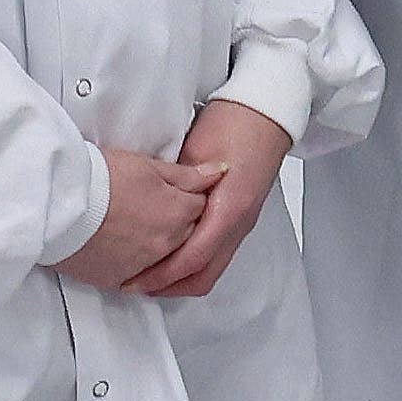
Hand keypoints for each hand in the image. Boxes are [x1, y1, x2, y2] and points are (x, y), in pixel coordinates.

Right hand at [58, 139, 209, 287]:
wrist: (57, 202)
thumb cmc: (98, 177)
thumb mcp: (146, 165)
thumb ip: (187, 175)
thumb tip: (220, 173)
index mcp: (178, 213)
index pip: (202, 207)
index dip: (191, 197)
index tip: (175, 192)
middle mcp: (168, 244)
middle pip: (189, 236)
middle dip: (180, 224)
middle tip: (154, 209)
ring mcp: (145, 265)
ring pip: (166, 260)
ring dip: (159, 247)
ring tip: (137, 229)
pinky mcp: (119, 280)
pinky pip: (139, 278)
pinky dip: (137, 266)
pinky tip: (124, 249)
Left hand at [136, 101, 293, 298]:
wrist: (266, 114)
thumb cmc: (234, 124)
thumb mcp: (195, 154)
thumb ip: (176, 187)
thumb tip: (147, 210)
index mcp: (228, 209)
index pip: (191, 258)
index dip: (161, 275)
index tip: (135, 279)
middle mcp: (238, 223)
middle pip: (204, 275)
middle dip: (169, 287)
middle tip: (137, 286)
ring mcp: (242, 224)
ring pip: (212, 269)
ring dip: (181, 279)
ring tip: (150, 276)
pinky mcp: (240, 220)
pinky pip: (217, 255)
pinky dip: (193, 265)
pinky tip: (174, 256)